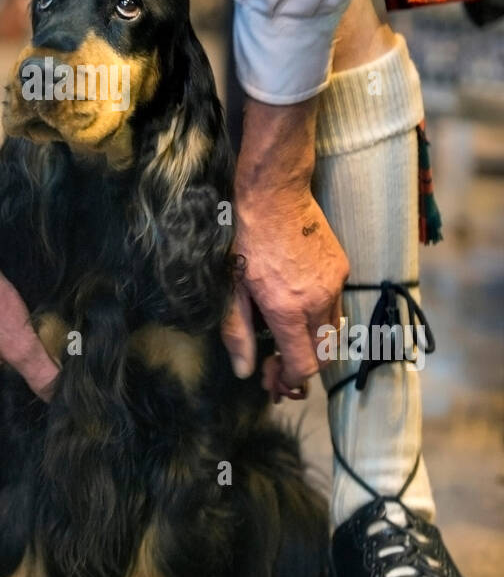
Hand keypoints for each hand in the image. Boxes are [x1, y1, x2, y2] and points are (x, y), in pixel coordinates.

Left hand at [221, 96, 347, 398]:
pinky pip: (337, 306)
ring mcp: (334, 285)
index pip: (303, 366)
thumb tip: (246, 372)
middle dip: (302, 366)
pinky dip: (321, 317)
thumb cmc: (247, 242)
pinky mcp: (343, 269)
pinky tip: (300, 307)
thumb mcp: (234, 289)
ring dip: (313, 344)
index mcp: (287, 309)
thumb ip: (240, 333)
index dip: (289, 380)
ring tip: (288, 337)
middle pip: (323, 356)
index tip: (273, 380)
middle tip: (277, 364)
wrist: (275, 196)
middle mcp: (316, 301)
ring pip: (334, 333)